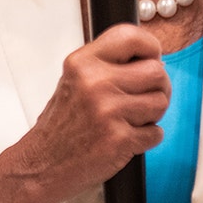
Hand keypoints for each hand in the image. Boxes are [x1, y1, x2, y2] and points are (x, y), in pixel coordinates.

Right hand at [0, 24, 169, 202]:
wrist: (42, 165)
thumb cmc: (61, 126)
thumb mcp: (75, 80)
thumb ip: (107, 64)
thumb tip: (151, 58)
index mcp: (83, 63)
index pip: (131, 36)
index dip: (150, 48)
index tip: (153, 58)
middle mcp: (95, 82)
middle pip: (157, 72)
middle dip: (158, 87)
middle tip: (144, 97)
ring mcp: (108, 111)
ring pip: (161, 102)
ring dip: (152, 115)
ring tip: (130, 120)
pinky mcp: (119, 138)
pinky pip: (156, 132)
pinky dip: (147, 138)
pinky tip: (127, 138)